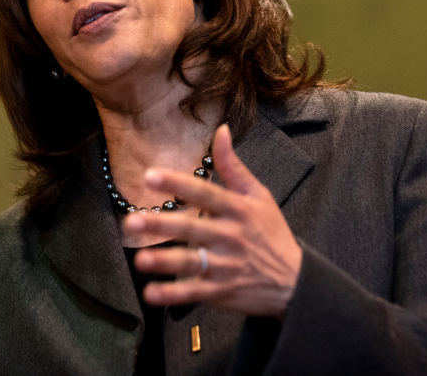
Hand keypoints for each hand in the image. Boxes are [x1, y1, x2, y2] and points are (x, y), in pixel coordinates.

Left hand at [122, 124, 301, 318]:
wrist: (294, 280)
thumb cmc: (271, 232)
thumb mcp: (258, 195)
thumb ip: (233, 166)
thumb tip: (221, 130)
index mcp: (237, 209)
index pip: (204, 193)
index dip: (177, 183)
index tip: (150, 176)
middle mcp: (230, 236)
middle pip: (192, 228)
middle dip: (162, 225)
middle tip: (132, 221)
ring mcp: (225, 266)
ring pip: (191, 262)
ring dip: (164, 262)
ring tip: (140, 259)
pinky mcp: (220, 291)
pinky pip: (193, 293)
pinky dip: (172, 295)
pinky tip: (151, 293)